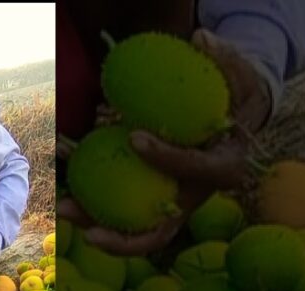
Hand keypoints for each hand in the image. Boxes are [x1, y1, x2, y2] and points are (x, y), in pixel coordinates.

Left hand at [59, 28, 270, 256]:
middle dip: (125, 237)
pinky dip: (96, 213)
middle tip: (90, 229)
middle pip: (163, 230)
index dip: (168, 158)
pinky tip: (66, 197)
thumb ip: (225, 59)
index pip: (197, 170)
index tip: (135, 137)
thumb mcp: (240, 77)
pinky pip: (125, 217)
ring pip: (138, 234)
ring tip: (65, 210)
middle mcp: (197, 197)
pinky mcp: (155, 205)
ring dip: (101, 231)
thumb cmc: (235, 98)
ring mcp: (175, 206)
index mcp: (224, 169)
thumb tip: (201, 39)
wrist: (236, 122)